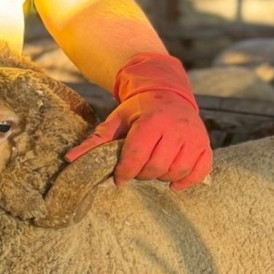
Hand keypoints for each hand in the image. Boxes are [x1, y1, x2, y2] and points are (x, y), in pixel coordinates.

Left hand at [64, 52, 211, 191]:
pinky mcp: (204, 145)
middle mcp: (176, 128)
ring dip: (161, 177)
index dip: (125, 172)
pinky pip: (199, 172)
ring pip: (176, 172)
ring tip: (153, 168)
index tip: (119, 177)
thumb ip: (95, 140)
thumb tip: (69, 159)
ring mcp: (193, 137)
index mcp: (153, 120)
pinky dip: (186, 181)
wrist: (167, 91)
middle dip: (142, 174)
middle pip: (156, 167)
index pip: (137, 157)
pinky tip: (172, 182)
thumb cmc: (138, 109)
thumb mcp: (116, 120)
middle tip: (136, 169)